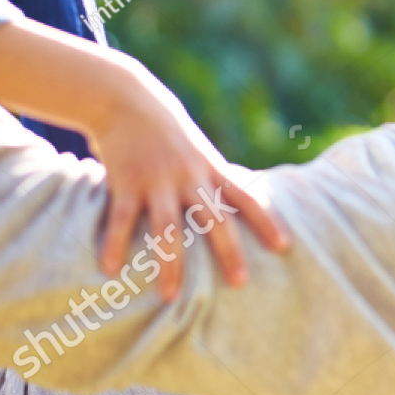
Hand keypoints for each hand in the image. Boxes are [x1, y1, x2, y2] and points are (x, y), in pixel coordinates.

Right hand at [88, 64, 288, 298]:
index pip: (246, 197)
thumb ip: (214, 177)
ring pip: (168, 229)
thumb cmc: (167, 128)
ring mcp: (158, 181)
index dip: (266, 221)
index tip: (284, 246)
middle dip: (229, 251)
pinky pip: (122, 219)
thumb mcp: (198, 150)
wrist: (126, 98)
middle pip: (215, 219)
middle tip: (241, 282)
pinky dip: (115, 244)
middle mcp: (189, 177)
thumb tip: (239, 201)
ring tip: (170, 296)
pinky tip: (110, 270)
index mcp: (210, 169)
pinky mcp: (126, 182)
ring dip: (169, 264)